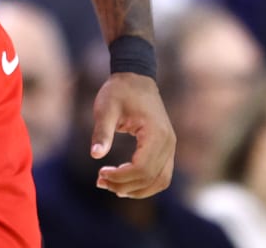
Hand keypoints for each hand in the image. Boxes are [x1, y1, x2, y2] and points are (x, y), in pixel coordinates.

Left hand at [90, 72, 175, 198]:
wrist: (135, 77)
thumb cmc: (119, 91)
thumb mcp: (106, 108)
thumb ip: (102, 132)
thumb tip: (95, 155)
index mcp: (156, 133)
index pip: (142, 168)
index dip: (121, 177)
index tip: (100, 173)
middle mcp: (168, 142)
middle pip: (150, 178)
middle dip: (124, 185)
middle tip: (100, 181)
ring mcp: (170, 146)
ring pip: (160, 181)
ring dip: (137, 189)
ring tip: (111, 186)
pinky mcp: (166, 148)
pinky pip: (161, 175)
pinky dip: (145, 184)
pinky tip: (124, 183)